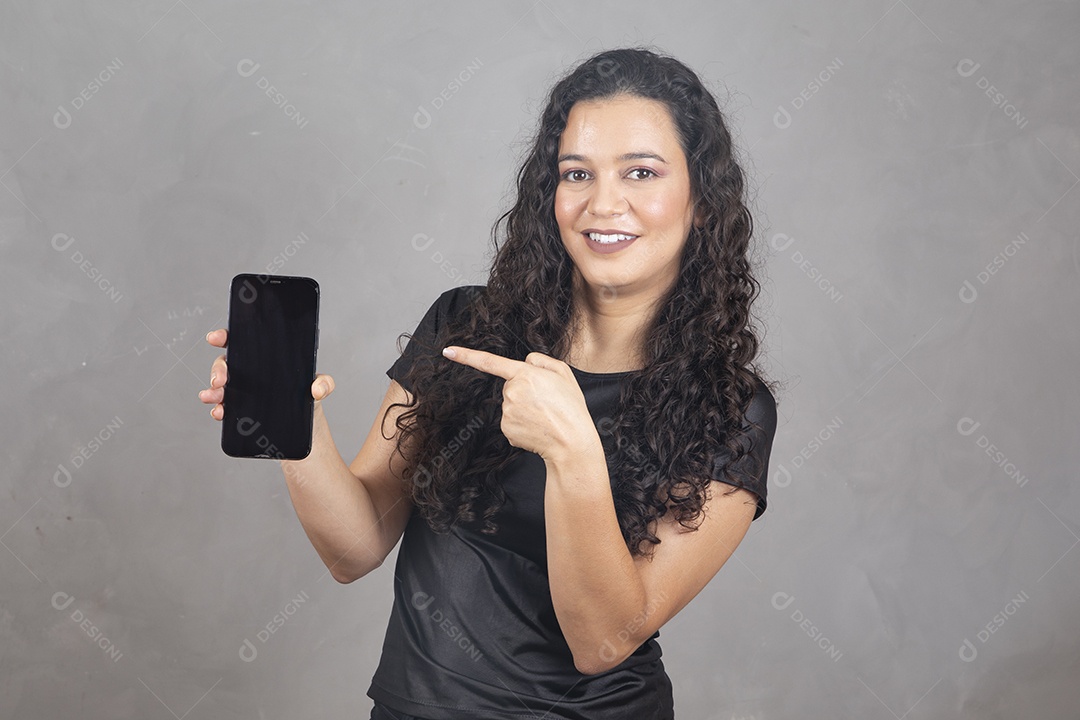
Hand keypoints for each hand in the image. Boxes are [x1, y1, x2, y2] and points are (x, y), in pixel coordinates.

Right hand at [198, 328, 335, 419]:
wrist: (306, 432)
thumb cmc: (309, 402)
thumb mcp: (320, 388)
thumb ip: (325, 383)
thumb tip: (316, 389)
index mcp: (267, 360)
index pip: (242, 342)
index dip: (225, 336)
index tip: (216, 338)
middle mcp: (251, 373)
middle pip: (227, 363)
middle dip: (218, 369)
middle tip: (220, 379)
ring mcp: (244, 392)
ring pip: (221, 386)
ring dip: (213, 391)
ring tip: (214, 397)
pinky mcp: (241, 412)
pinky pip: (223, 407)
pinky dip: (218, 409)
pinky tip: (219, 413)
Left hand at [441, 346, 597, 461]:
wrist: (572, 442)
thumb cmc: (571, 408)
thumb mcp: (563, 372)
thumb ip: (541, 360)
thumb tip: (525, 362)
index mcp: (525, 374)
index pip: (490, 361)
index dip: (466, 356)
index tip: (448, 351)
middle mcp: (512, 392)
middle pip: (510, 387)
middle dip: (525, 392)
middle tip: (547, 402)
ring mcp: (507, 412)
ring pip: (510, 405)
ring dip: (525, 409)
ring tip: (545, 416)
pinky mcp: (506, 429)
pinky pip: (511, 422)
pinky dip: (522, 425)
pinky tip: (537, 427)